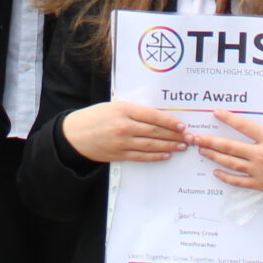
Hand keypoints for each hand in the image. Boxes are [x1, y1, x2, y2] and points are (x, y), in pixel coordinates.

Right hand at [62, 100, 189, 163]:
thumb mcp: (114, 106)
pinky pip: (141, 156)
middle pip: (155, 131)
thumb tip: (158, 116)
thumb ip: (134, 111)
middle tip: (188, 138)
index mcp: (123, 110)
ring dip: (168, 146)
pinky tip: (166, 155)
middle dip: (174, 135)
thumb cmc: (95, 116)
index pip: (153, 116)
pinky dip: (155, 156)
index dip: (170, 121)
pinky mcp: (119, 155)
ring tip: (181, 147)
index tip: (182, 125)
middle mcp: (124, 126)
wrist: (74, 134)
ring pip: (151, 145)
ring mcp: (122, 142)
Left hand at [195, 112, 262, 209]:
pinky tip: (216, 171)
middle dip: (211, 140)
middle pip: (230, 146)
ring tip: (201, 150)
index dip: (229, 118)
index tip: (215, 113)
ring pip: (230, 162)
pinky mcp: (260, 184)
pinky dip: (226, 177)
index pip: (245, 126)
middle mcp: (261, 155)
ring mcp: (259, 171)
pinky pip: (238, 181)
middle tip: (196, 136)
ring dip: (214, 156)